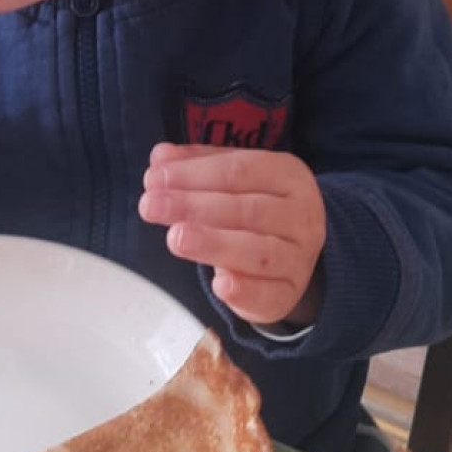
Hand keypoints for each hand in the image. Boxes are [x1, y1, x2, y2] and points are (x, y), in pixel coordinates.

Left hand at [139, 144, 326, 326]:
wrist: (291, 252)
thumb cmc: (255, 208)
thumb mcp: (230, 178)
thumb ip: (196, 165)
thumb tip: (160, 156)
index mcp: (287, 175)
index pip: (240, 170)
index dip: (194, 174)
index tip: (154, 179)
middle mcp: (301, 215)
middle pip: (247, 210)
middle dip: (193, 207)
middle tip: (150, 206)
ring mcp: (299, 257)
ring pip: (258, 252)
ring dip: (213, 244)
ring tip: (175, 238)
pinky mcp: (289, 293)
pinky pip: (269, 294)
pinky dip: (245, 291)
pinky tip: (219, 284)